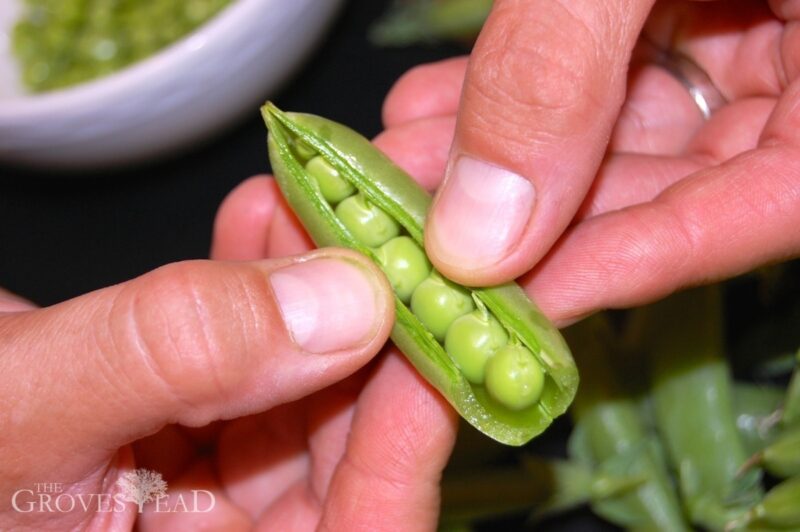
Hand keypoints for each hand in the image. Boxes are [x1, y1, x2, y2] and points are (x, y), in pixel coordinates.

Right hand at [0, 179, 456, 530]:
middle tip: (380, 250)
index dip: (398, 448)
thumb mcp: (22, 411)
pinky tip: (260, 223)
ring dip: (315, 297)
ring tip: (312, 212)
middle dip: (363, 346)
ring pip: (303, 391)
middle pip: (341, 457)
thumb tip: (345, 301)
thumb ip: (176, 353)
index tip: (422, 341)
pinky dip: (259, 286)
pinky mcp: (191, 419)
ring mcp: (208, 485)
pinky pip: (252, 356)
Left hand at [379, 0, 799, 322]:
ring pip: (613, 130)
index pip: (768, 206)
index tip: (516, 299)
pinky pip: (592, 71)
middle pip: (671, 182)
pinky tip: (430, 108)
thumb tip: (481, 232)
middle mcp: (793, 74)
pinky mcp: (672, 10)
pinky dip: (512, 89)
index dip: (633, 262)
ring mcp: (734, 37)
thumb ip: (561, 65)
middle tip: (420, 235)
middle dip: (532, 211)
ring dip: (497, 155)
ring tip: (398, 171)